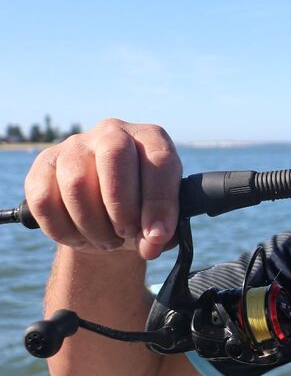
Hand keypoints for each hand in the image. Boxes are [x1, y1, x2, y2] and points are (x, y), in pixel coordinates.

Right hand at [24, 119, 181, 259]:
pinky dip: (64, 230)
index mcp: (151, 139)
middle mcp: (112, 133)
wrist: (107, 217)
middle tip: (128, 233)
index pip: (159, 160)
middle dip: (122, 207)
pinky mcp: (43, 165)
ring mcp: (74, 145)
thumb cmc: (142, 213)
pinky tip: (81, 238)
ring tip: (108, 241)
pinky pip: (44, 201)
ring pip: (76, 183)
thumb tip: (152, 242)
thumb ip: (163, 234)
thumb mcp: (160, 222)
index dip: (159, 202)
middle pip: (114, 156)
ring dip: (94, 226)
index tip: (156, 234)